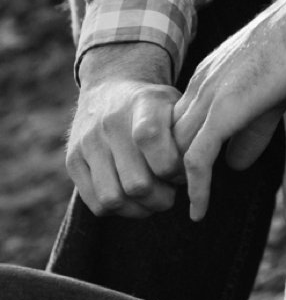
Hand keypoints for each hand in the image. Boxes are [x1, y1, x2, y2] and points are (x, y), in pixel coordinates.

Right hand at [67, 44, 182, 216]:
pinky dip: (119, 210)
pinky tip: (134, 200)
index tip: (185, 171)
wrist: (110, 89)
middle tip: (172, 194)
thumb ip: (191, 132)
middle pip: (137, 182)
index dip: (174, 167)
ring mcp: (87, 143)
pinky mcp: (72, 161)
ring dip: (140, 209)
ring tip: (155, 200)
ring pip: (114, 198)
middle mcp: (110, 123)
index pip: (152, 140)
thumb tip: (200, 170)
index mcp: (143, 103)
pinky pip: (96, 204)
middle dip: (162, 197)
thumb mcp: (178, 104)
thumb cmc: (156, 106)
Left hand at [172, 0, 285, 219]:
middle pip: (169, 141)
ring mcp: (209, 98)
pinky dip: (196, 188)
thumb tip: (235, 163)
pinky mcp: (225, 111)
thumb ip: (252, 128)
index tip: (185, 178)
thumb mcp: (272, 93)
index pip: (177, 124)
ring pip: (178, 151)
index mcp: (208, 79)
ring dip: (179, 184)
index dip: (178, 153)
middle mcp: (200, 87)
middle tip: (179, 201)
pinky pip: (198, 158)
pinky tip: (199, 210)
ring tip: (187, 209)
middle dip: (170, 173)